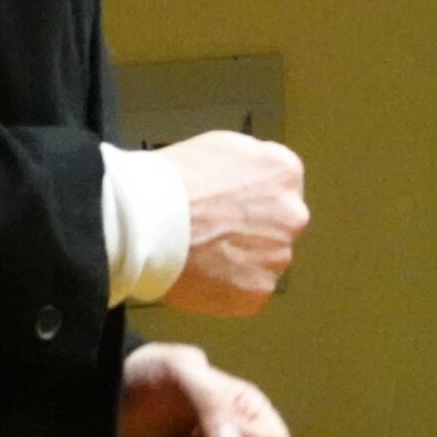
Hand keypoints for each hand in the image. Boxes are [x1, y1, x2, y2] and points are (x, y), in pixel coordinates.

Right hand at [156, 130, 307, 315]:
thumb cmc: (170, 184)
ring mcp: (276, 256)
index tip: (231, 206)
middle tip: (213, 232)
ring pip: (263, 260)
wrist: (144, 224)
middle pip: (277, 225)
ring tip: (201, 255)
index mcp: (284, 173)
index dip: (250, 198)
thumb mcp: (220, 145)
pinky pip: (246, 291)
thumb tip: (252, 174)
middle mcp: (292, 215)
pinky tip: (201, 276)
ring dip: (239, 260)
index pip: (280, 186)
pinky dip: (226, 288)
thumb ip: (249, 163)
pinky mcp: (257, 290)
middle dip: (250, 230)